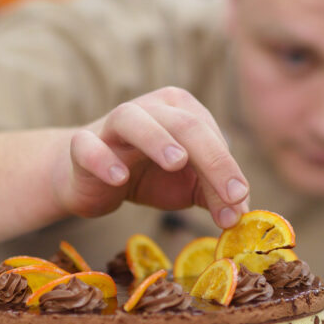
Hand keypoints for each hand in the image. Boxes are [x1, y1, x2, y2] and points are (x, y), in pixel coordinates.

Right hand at [52, 87, 249, 227]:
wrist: (91, 179)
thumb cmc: (147, 174)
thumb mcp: (188, 185)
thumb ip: (215, 195)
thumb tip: (241, 215)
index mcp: (181, 110)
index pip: (211, 136)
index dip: (227, 169)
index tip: (238, 204)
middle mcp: (149, 109)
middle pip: (184, 124)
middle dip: (211, 159)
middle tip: (230, 194)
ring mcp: (112, 124)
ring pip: (133, 119)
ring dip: (157, 138)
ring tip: (177, 161)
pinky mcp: (82, 145)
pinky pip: (89, 146)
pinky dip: (103, 158)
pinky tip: (118, 177)